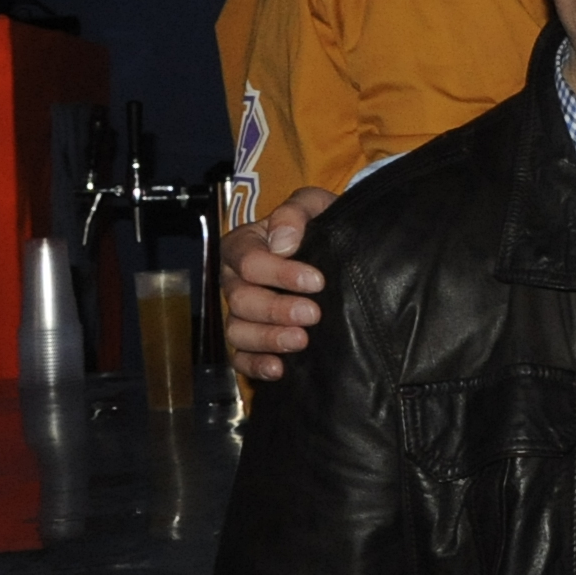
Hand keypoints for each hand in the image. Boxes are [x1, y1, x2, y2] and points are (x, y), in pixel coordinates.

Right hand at [221, 189, 334, 380]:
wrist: (339, 252)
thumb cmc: (320, 226)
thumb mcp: (314, 206)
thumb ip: (296, 211)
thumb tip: (282, 241)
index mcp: (244, 246)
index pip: (247, 260)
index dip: (279, 272)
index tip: (315, 281)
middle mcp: (236, 281)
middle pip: (241, 299)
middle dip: (277, 308)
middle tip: (313, 314)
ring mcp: (242, 313)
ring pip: (238, 331)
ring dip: (268, 338)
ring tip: (301, 341)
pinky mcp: (252, 340)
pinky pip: (241, 358)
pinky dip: (256, 365)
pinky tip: (279, 369)